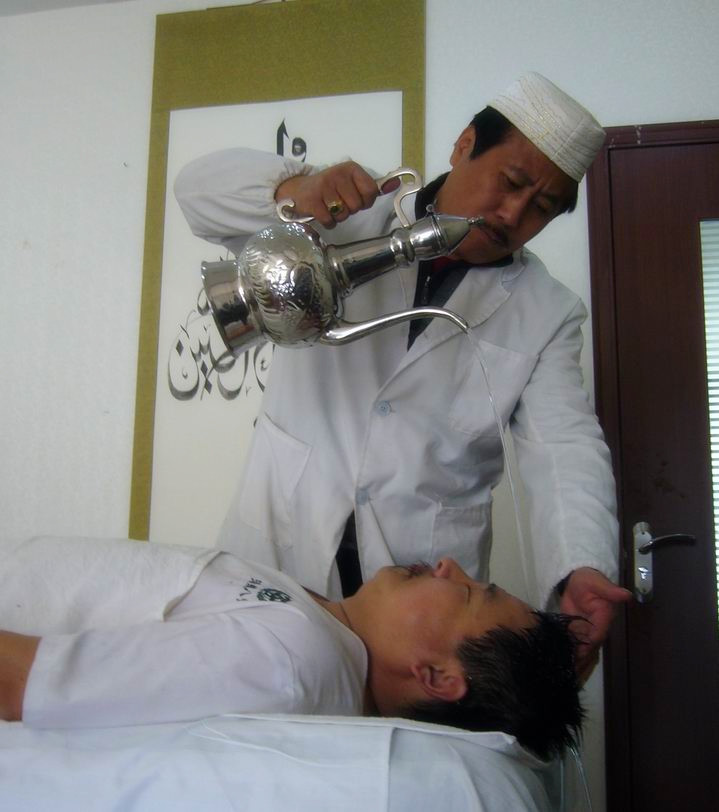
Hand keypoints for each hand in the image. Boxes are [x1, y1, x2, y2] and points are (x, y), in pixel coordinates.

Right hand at [275, 161, 392, 228]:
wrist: (298, 190)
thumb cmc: (330, 189)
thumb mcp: (351, 182)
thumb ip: (373, 186)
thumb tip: (397, 184)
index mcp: (351, 168)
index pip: (371, 191)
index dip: (365, 201)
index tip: (356, 199)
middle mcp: (338, 174)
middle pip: (357, 206)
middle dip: (349, 209)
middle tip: (338, 202)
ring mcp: (324, 187)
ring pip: (344, 215)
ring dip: (338, 217)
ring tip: (329, 206)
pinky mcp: (312, 201)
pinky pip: (330, 221)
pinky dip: (328, 222)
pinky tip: (322, 212)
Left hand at [559, 568, 631, 681]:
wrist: (574, 580)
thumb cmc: (587, 579)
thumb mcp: (595, 582)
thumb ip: (609, 590)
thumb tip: (627, 595)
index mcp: (604, 616)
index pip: (598, 633)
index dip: (589, 643)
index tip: (580, 653)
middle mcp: (597, 627)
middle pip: (591, 645)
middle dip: (581, 656)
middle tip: (569, 667)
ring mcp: (586, 631)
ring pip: (583, 648)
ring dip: (575, 658)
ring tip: (563, 667)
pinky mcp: (575, 631)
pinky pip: (574, 644)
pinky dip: (569, 652)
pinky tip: (560, 661)